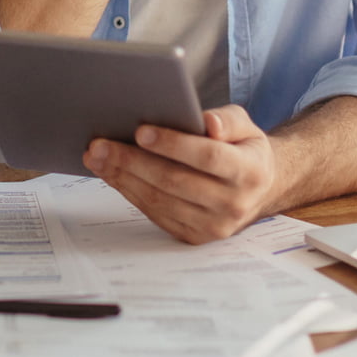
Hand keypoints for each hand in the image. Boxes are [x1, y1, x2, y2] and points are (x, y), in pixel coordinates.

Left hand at [82, 106, 277, 243]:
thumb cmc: (243, 150)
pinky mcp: (195, 237)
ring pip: (160, 200)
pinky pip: (155, 214)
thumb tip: (208, 123)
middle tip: (100, 144)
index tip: (140, 131)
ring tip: (97, 157)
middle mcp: (234, 204)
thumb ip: (228, 120)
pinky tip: (111, 174)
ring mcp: (213, 226)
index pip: (207, 157)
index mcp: (249, 171)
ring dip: (123, 178)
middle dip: (132, 161)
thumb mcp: (246, 126)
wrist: (260, 190)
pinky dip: (129, 192)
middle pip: (175, 181)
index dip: (173, 144)